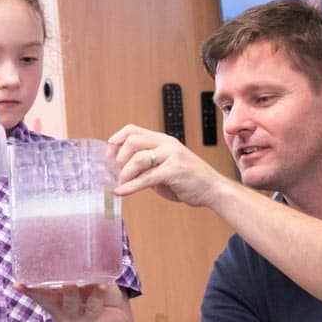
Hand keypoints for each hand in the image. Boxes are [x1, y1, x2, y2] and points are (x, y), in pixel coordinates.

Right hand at [15, 283, 132, 321]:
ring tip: (71, 281)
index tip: (17, 283)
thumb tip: (81, 249)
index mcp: (59, 305)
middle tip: (43, 274)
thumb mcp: (88, 288)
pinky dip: (98, 294)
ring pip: (71, 304)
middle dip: (44, 290)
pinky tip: (102, 285)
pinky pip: (94, 307)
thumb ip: (82, 275)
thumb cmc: (100, 303)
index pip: (40, 297)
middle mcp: (64, 315)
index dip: (29, 290)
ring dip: (72, 291)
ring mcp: (78, 321)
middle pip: (50, 302)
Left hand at [108, 124, 228, 207]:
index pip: (132, 130)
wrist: (212, 189)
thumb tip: (121, 170)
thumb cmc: (187, 180)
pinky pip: (146, 178)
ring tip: (121, 183)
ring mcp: (172, 156)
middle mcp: (167, 143)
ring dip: (125, 173)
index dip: (116, 140)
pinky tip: (121, 192)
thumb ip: (147, 165)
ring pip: (139, 158)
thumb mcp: (164, 167)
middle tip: (117, 172)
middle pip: (133, 141)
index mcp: (163, 140)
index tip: (109, 154)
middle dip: (119, 157)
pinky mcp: (174, 171)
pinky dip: (130, 186)